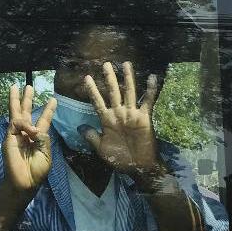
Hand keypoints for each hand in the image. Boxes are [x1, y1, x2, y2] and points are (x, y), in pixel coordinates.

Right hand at [1, 85, 56, 193]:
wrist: (24, 182)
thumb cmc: (37, 171)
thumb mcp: (46, 154)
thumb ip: (43, 138)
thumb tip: (35, 127)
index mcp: (38, 138)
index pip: (43, 120)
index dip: (48, 110)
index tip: (53, 100)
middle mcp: (26, 133)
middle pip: (26, 112)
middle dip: (27, 99)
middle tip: (28, 86)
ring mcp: (16, 134)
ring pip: (16, 113)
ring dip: (17, 100)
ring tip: (16, 86)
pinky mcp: (9, 137)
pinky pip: (15, 124)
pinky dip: (23, 123)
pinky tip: (30, 130)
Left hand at [82, 61, 161, 176]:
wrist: (138, 167)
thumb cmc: (120, 159)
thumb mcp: (101, 149)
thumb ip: (92, 137)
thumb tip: (79, 127)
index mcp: (107, 120)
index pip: (98, 102)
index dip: (92, 90)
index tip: (86, 78)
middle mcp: (119, 114)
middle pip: (113, 92)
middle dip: (109, 79)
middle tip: (105, 64)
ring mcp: (132, 114)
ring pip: (129, 93)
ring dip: (128, 79)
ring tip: (126, 64)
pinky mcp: (144, 117)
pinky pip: (148, 102)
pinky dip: (150, 90)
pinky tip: (152, 78)